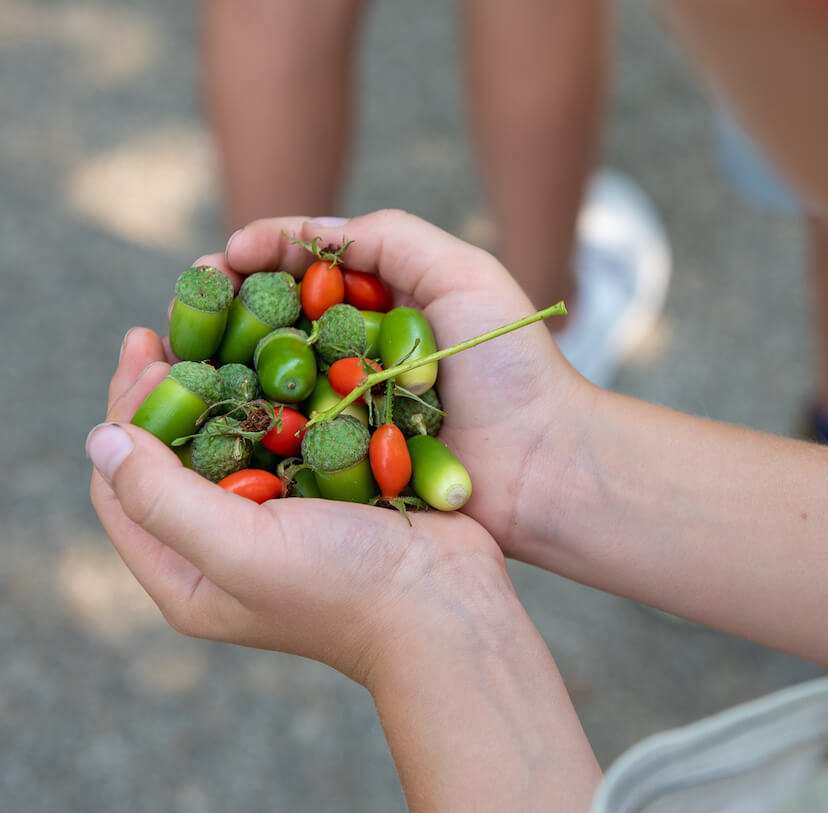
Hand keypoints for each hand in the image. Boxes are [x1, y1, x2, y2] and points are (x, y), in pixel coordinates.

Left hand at [89, 327, 517, 689]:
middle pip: (171, 458)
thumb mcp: (237, 548)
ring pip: (230, 439)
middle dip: (167, 392)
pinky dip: (279, 394)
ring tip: (220, 330)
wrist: (449, 605)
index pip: (123, 488)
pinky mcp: (328, 495)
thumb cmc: (344, 586)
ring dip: (222, 385)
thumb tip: (101, 439)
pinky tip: (284, 356)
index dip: (124, 417)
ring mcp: (279, 520)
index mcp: (187, 575)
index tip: (147, 353)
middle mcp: (225, 547)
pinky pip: (286, 436)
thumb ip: (161, 497)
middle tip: (169, 331)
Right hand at [199, 211, 594, 554]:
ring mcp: (350, 408)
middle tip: (189, 299)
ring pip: (273, 376)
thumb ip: (393, 237)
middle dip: (229, 305)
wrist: (545, 465)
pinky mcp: (346, 462)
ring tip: (184, 349)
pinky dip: (250, 419)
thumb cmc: (513, 366)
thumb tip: (303, 232)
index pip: (309, 268)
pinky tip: (212, 407)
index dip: (264, 254)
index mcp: (387, 303)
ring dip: (225, 360)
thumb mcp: (465, 274)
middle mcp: (361, 353)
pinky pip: (288, 435)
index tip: (226, 256)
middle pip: (279, 319)